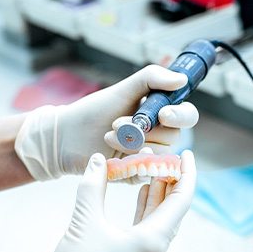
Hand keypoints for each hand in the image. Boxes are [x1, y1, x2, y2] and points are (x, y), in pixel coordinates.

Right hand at [7, 151, 195, 251]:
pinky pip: (150, 227)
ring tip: (154, 167)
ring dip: (158, 193)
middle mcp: (158, 249)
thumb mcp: (84, 222)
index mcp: (153, 240)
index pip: (182, 199)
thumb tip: (98, 159)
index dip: (187, 174)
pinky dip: (147, 208)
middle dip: (171, 180)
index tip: (187, 154)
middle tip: (164, 156)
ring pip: (162, 217)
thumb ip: (93, 186)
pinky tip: (142, 192)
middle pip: (174, 207)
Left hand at [15, 65, 198, 180]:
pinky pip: (147, 172)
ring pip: (160, 155)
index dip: (180, 115)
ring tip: (109, 137)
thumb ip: (151, 79)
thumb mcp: (122, 90)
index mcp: (159, 113)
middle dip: (147, 130)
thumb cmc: (94, 111)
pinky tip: (115, 157)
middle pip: (174, 136)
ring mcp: (148, 155)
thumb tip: (181, 79)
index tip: (164, 113)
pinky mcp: (137, 172)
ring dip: (133, 146)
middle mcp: (158, 135)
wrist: (66, 136)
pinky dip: (132, 163)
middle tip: (118, 123)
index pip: (186, 115)